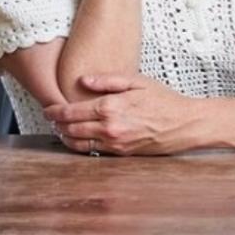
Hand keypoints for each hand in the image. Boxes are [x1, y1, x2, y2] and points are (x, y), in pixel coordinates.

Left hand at [49, 72, 225, 156]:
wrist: (186, 124)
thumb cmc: (164, 100)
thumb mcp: (136, 81)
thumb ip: (107, 80)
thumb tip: (84, 80)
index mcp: (110, 107)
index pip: (71, 112)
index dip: (55, 111)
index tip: (48, 109)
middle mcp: (109, 128)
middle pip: (71, 129)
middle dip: (57, 125)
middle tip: (50, 120)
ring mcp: (115, 143)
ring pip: (79, 144)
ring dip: (66, 138)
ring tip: (60, 131)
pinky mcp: (122, 154)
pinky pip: (94, 153)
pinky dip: (81, 147)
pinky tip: (78, 140)